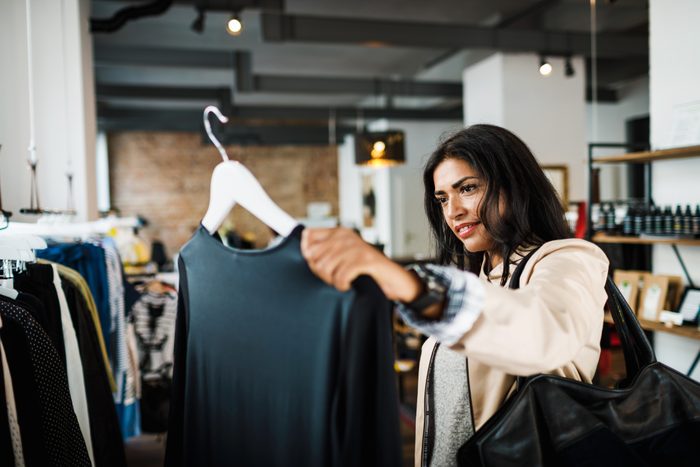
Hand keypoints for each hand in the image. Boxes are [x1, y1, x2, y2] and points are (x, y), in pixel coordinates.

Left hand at [301, 227, 421, 301]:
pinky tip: (348, 285)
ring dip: (332, 280)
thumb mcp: (342, 258)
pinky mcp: (365, 260)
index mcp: (339, 232)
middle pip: (314, 256)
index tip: (319, 265)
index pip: (308, 236)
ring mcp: (357, 247)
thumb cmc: (365, 271)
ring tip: (342, 281)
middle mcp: (346, 236)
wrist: (393, 279)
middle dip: (320, 272)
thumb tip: (305, 250)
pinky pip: (341, 276)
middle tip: (334, 277)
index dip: (308, 255)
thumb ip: (323, 252)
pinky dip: (342, 285)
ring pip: (326, 267)